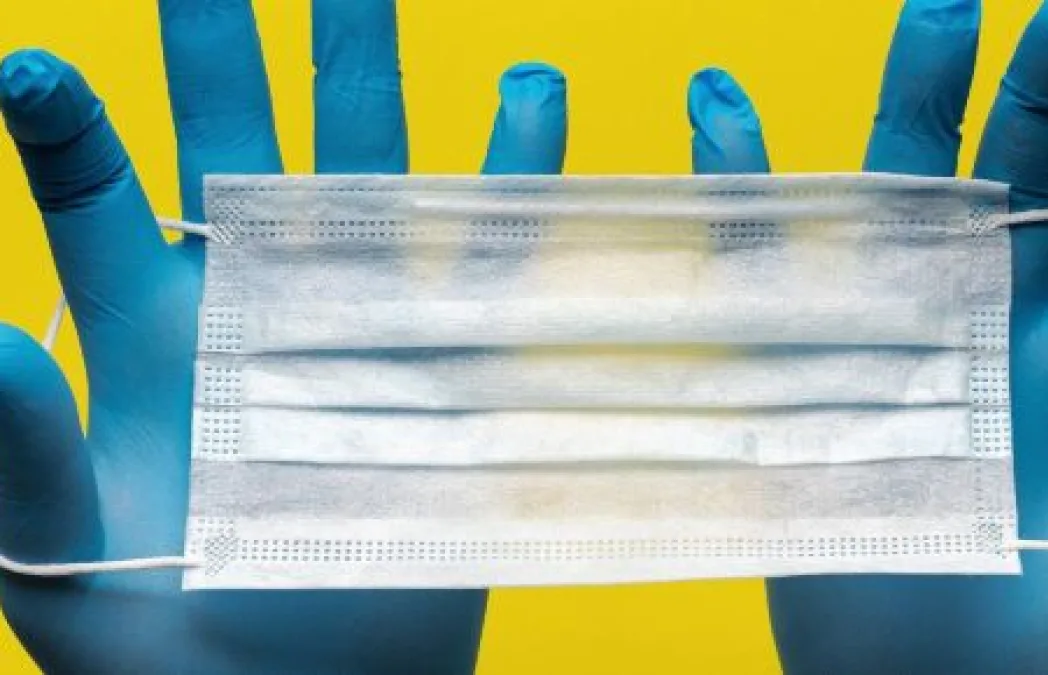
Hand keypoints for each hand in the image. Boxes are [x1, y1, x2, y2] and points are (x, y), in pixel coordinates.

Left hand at [0, 2, 565, 671]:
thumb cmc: (163, 638)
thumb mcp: (64, 556)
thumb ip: (22, 455)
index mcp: (147, 328)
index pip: (96, 193)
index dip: (67, 127)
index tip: (34, 73)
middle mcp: (252, 298)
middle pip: (237, 136)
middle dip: (224, 38)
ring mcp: (357, 322)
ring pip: (365, 168)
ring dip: (368, 71)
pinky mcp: (447, 368)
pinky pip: (488, 257)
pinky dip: (512, 179)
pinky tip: (533, 94)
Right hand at [691, 0, 1047, 670]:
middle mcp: (992, 330)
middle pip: (1022, 184)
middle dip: (1042, 101)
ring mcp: (890, 342)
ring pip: (898, 198)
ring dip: (910, 109)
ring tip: (934, 17)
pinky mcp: (797, 375)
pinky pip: (764, 268)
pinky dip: (739, 189)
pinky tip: (720, 109)